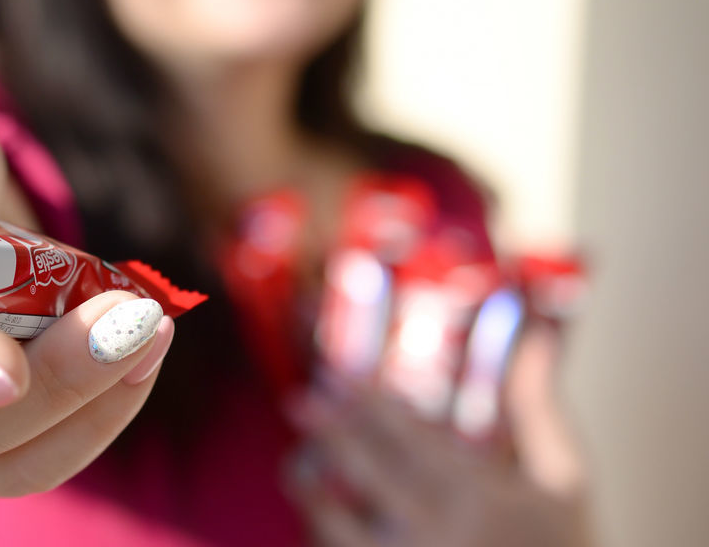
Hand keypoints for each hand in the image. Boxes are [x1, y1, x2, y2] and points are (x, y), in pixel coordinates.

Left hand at [288, 348, 591, 546]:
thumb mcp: (562, 484)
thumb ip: (537, 410)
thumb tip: (536, 334)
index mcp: (473, 497)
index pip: (403, 434)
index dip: (364, 399)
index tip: (337, 373)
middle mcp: (431, 535)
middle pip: (361, 470)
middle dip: (328, 430)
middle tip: (299, 400)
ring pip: (335, 525)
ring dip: (312, 491)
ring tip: (300, 467)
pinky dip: (326, 539)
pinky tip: (321, 523)